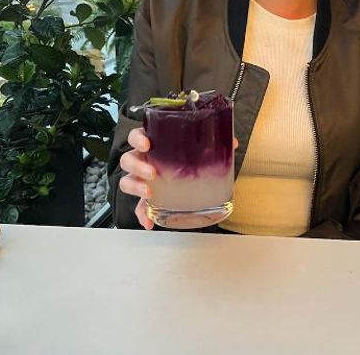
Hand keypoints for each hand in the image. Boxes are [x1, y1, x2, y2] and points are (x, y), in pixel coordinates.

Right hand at [118, 129, 239, 230]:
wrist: (193, 176)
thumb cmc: (189, 157)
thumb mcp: (201, 148)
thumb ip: (214, 143)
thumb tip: (232, 142)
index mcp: (154, 143)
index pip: (137, 136)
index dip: (137, 139)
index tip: (147, 144)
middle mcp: (144, 160)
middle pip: (128, 159)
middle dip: (137, 166)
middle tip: (152, 173)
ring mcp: (142, 179)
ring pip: (127, 181)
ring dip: (136, 188)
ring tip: (150, 194)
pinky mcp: (146, 198)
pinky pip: (139, 207)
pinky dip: (142, 215)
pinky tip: (149, 222)